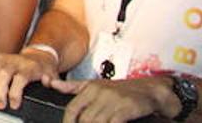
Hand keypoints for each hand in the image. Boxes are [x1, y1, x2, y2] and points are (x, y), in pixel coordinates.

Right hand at [0, 51, 61, 110]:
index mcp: (31, 67)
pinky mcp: (0, 57)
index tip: (13, 104)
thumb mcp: (55, 77)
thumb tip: (50, 83)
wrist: (41, 56)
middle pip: (4, 73)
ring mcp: (7, 58)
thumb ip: (58, 83)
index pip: (20, 78)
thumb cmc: (46, 70)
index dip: (15, 92)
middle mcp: (17, 61)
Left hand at [49, 75, 174, 122]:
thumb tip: (52, 84)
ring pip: (97, 122)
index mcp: (90, 88)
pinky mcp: (127, 108)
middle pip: (84, 118)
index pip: (72, 108)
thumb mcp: (95, 85)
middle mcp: (100, 93)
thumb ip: (72, 86)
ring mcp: (114, 100)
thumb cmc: (120, 90)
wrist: (150, 90)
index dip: (68, 122)